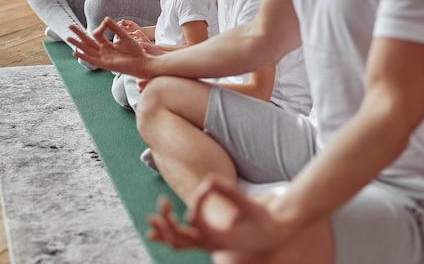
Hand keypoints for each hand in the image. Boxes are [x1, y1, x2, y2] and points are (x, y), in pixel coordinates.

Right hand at [67, 19, 150, 77]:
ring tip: (68, 37)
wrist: (142, 62)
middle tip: (69, 26)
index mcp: (107, 45)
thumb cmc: (135, 50)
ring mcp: (103, 58)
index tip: (105, 23)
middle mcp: (103, 51)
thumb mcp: (123, 36)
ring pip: (87, 50)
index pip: (97, 34)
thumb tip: (105, 18)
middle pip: (87, 41)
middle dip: (79, 34)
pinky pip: (92, 60)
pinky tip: (75, 52)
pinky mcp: (105, 64)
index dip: (99, 27)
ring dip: (78, 44)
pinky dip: (84, 56)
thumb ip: (114, 28)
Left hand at [147, 175, 286, 252]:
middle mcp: (210, 245)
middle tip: (161, 203)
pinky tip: (155, 231)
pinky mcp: (209, 241)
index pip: (195, 218)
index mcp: (219, 238)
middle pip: (179, 239)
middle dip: (167, 223)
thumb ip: (229, 191)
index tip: (207, 184)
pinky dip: (170, 236)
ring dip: (165, 231)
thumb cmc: (262, 219)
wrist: (273, 234)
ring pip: (179, 242)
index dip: (197, 198)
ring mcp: (208, 245)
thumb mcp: (248, 205)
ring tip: (150, 220)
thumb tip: (209, 178)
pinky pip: (185, 241)